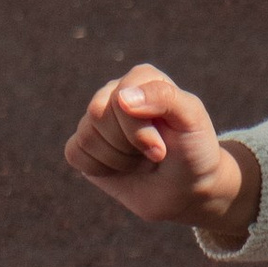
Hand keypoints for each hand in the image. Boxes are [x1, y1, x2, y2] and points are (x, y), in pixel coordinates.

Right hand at [64, 62, 253, 236]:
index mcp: (141, 78)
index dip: (139, 131)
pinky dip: (99, 169)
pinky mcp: (84, 145)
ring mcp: (97, 119)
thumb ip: (164, 97)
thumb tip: (122, 97)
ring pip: (87, 137)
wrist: (188, 188)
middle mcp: (115, 92)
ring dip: (118, 160)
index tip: (162, 149)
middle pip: (98, 115)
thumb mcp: (192, 119)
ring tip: (139, 159)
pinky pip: (74, 153)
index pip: (119, 99)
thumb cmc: (193, 150)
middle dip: (128, 145)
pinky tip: (120, 167)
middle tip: (153, 154)